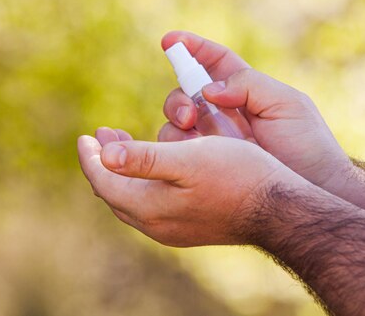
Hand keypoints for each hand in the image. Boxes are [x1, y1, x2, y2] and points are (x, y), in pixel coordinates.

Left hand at [77, 129, 293, 246]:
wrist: (277, 209)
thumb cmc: (237, 175)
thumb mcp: (189, 158)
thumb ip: (144, 159)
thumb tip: (104, 155)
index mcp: (150, 206)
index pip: (103, 181)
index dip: (90, 157)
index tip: (86, 135)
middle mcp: (156, 224)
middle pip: (114, 193)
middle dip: (103, 162)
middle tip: (101, 135)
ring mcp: (173, 230)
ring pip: (132, 200)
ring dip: (121, 172)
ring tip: (120, 145)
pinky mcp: (188, 228)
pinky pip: (150, 206)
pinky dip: (141, 183)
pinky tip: (153, 170)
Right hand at [159, 31, 351, 188]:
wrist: (313, 193)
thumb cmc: (308, 147)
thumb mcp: (287, 104)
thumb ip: (249, 85)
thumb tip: (208, 90)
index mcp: (245, 89)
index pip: (214, 61)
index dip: (191, 48)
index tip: (169, 41)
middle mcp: (224, 113)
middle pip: (186, 93)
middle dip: (179, 98)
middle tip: (189, 116)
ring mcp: (214, 141)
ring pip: (177, 124)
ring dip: (177, 124)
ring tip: (192, 136)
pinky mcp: (205, 166)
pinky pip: (178, 152)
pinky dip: (177, 149)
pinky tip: (189, 155)